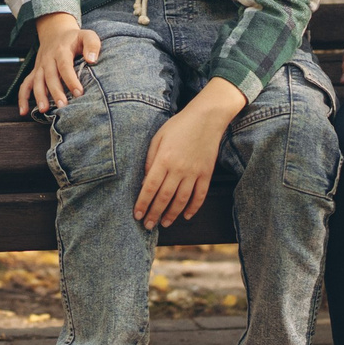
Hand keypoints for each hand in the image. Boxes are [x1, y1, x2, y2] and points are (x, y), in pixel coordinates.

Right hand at [17, 14, 101, 115]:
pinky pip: (25, 85)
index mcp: (61, 50)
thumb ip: (92, 45)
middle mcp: (48, 59)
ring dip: (39, 96)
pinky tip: (24, 111)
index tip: (79, 93)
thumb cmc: (75, 38)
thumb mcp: (87, 36)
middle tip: (63, 106)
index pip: (64, 65)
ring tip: (44, 110)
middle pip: (50, 76)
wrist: (56, 33)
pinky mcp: (35, 72)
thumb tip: (92, 60)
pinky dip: (22, 98)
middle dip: (55, 92)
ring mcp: (40, 66)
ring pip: (36, 81)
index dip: (71, 80)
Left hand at [134, 85, 242, 227]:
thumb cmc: (178, 126)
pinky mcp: (206, 173)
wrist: (206, 118)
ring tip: (164, 223)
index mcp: (164, 159)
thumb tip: (146, 180)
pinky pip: (200, 195)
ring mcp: (194, 172)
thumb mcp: (158, 138)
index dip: (142, 203)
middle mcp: (178, 169)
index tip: (137, 215)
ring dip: (172, 214)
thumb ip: (150, 159)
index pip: (150, 187)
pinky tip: (186, 216)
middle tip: (148, 226)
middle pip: (164, 197)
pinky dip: (193, 208)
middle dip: (154, 213)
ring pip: (182, 200)